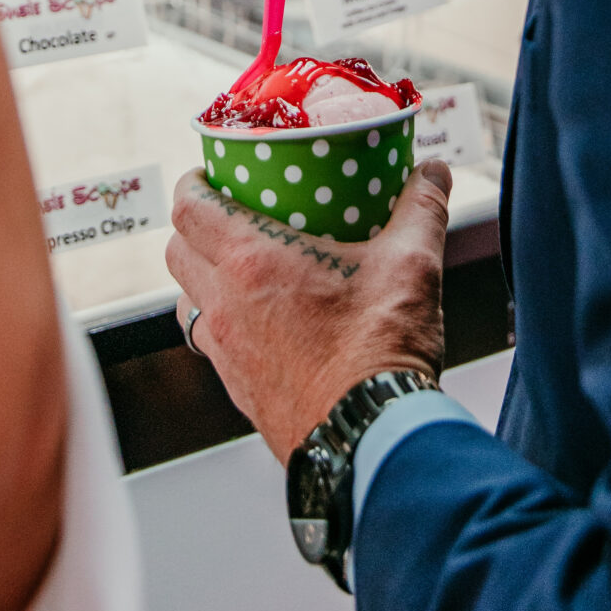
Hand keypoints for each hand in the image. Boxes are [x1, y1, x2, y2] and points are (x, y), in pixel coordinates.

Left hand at [167, 162, 452, 462]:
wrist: (371, 438)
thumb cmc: (380, 354)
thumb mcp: (410, 265)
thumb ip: (421, 208)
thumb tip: (433, 173)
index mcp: (252, 263)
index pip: (188, 208)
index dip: (192, 182)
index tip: (209, 171)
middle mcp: (225, 305)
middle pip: (177, 250)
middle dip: (194, 225)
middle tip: (227, 211)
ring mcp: (227, 351)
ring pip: (185, 298)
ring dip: (201, 276)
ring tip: (239, 265)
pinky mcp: (238, 388)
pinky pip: (209, 342)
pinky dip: (220, 321)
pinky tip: (260, 319)